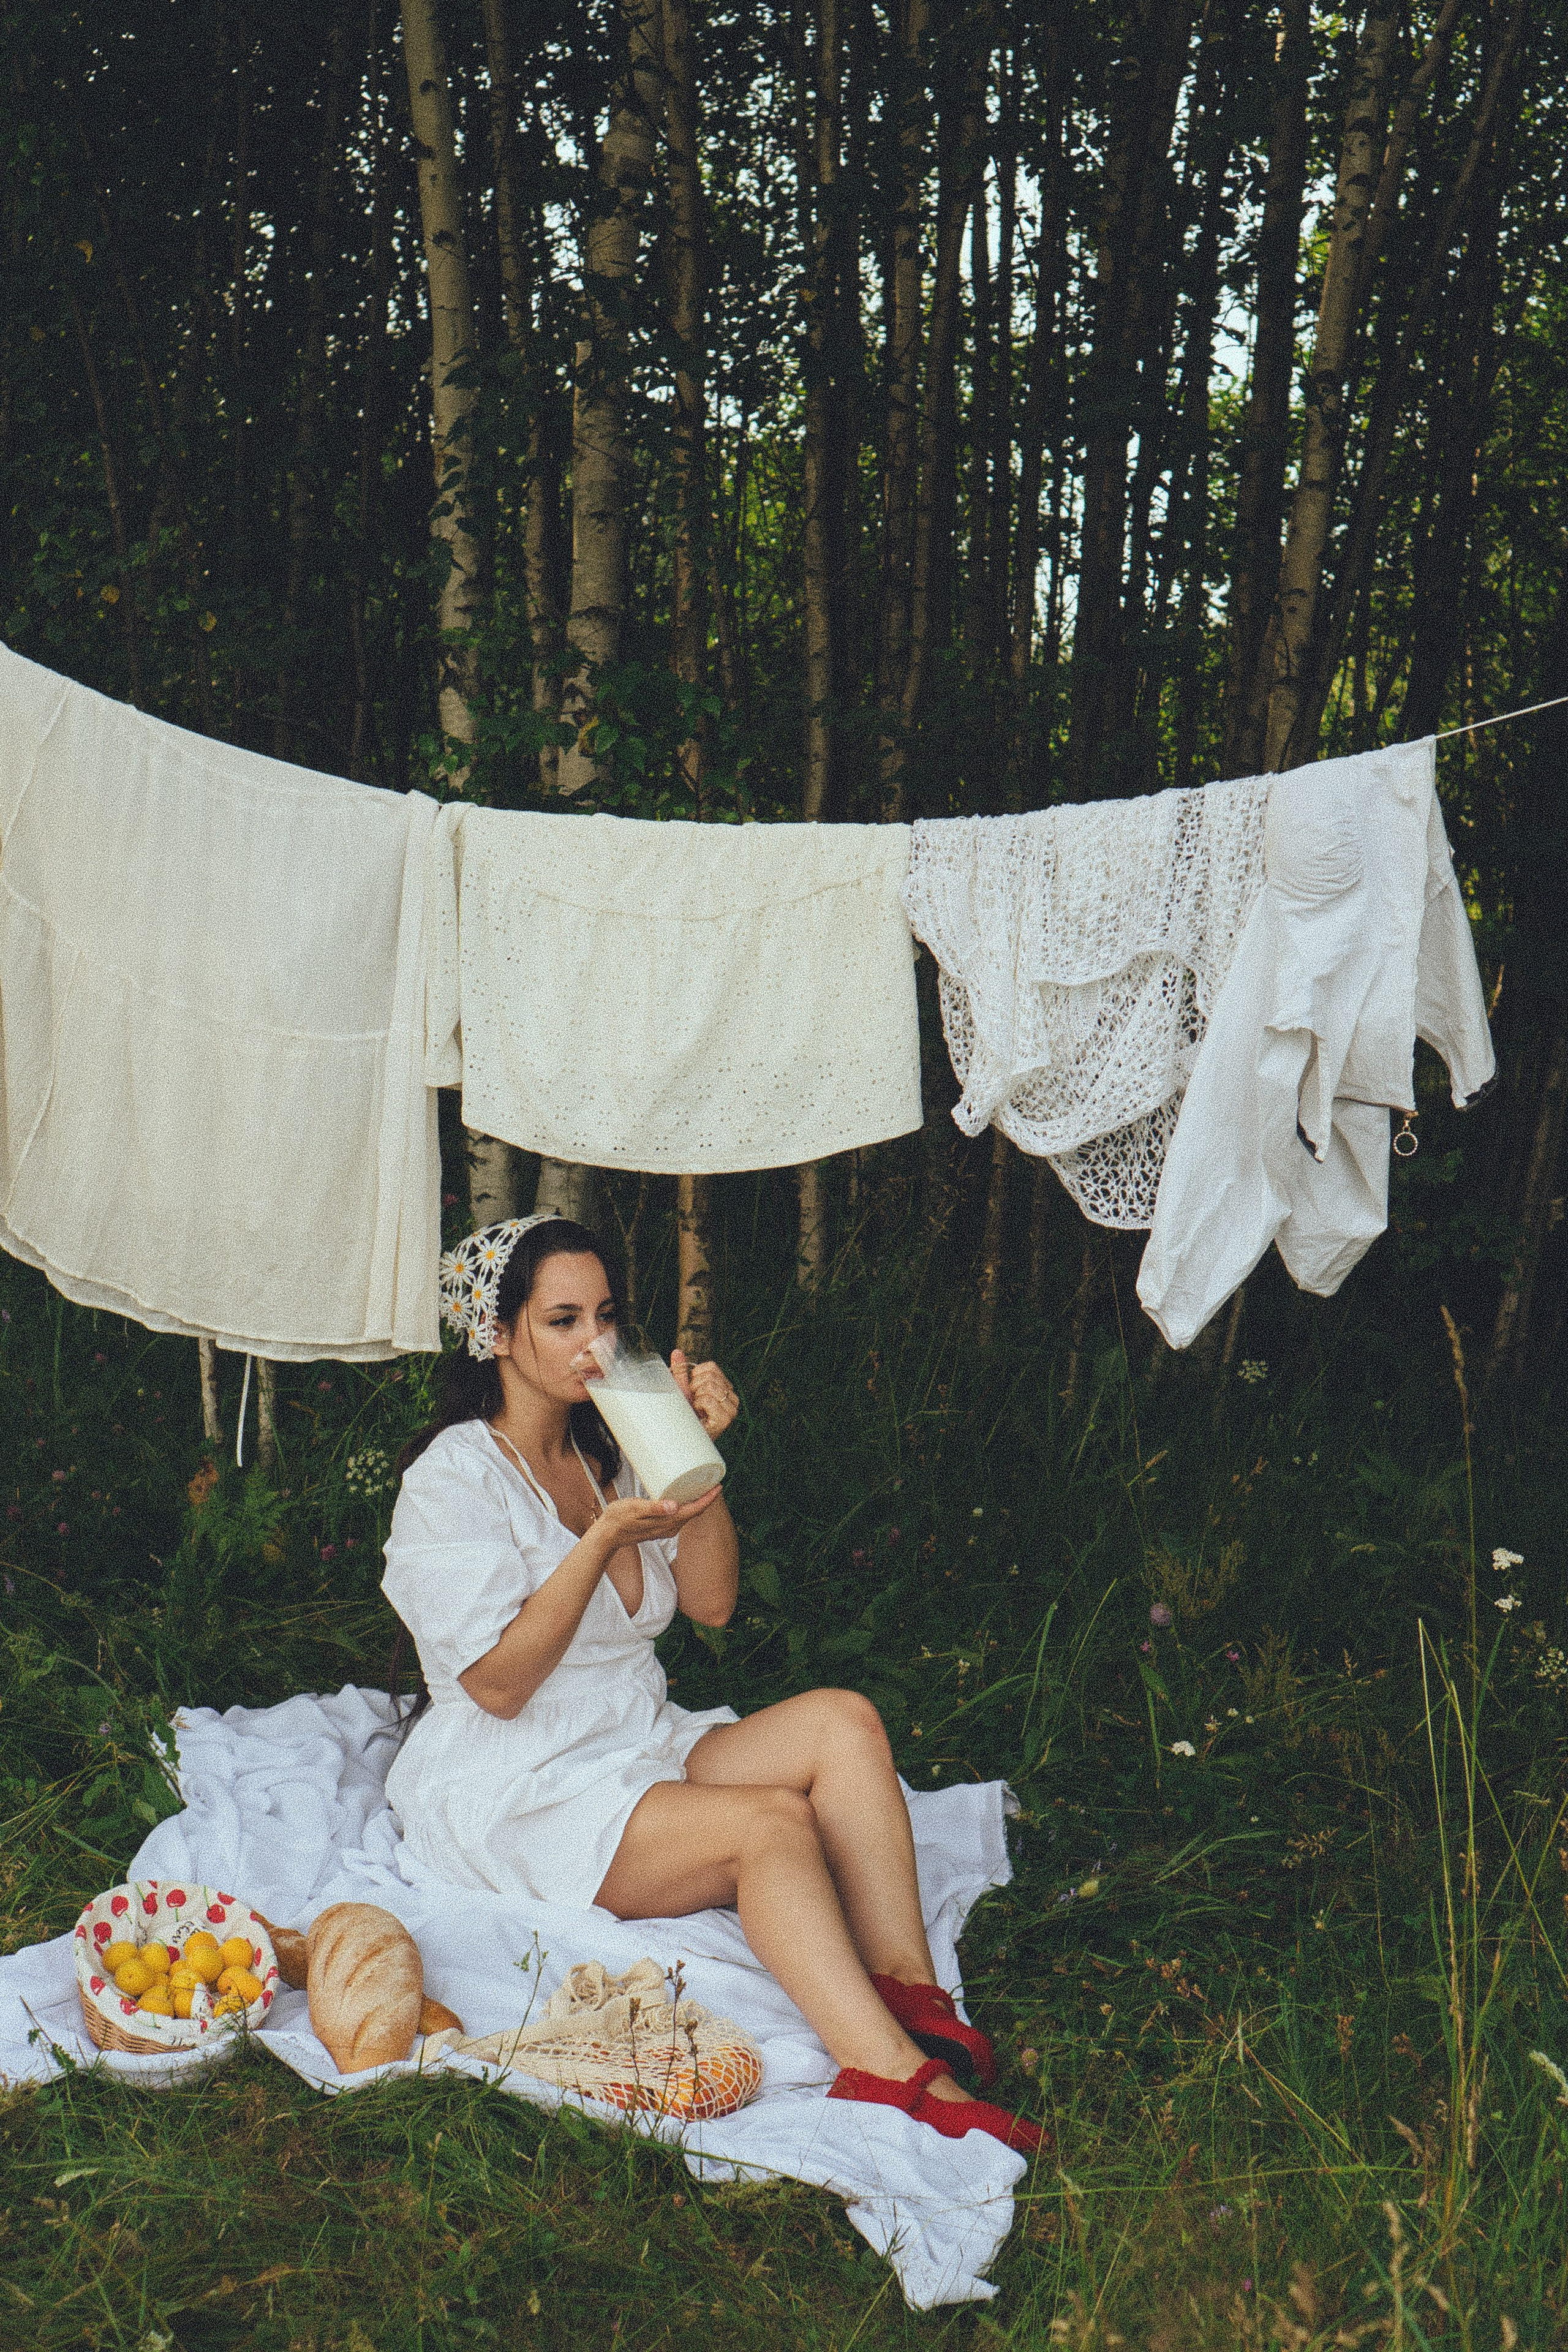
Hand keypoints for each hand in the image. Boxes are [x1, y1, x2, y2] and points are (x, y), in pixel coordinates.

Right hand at [591, 1487, 722, 1551]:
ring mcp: (665, 1528)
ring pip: (688, 1514)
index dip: (708, 1498)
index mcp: (668, 1522)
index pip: (695, 1510)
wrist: (608, 1535)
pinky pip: (679, 1515)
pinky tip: (683, 1496)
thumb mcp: (635, 1509)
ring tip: (701, 1485)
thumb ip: (655, 1508)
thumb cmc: (619, 1520)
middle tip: (712, 1480)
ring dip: (697, 1501)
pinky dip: (686, 1505)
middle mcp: (670, 1527)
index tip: (718, 1485)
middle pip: (695, 1512)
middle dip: (706, 1497)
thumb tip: (674, 1506)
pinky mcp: (659, 1526)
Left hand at [670, 1349, 739, 1437]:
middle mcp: (732, 1397)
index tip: (693, 1392)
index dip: (695, 1377)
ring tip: (697, 1410)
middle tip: (694, 1404)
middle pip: (709, 1376)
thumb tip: (677, 1352)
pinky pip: (707, 1399)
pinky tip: (700, 1416)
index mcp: (725, 1388)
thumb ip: (682, 1372)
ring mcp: (731, 1409)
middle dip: (695, 1388)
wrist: (682, 1440)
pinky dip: (698, 1405)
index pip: (711, 1367)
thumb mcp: (682, 1391)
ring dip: (696, 1397)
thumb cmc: (685, 1416)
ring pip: (709, 1386)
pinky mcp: (726, 1419)